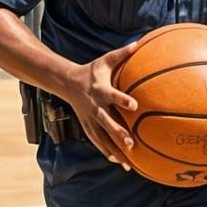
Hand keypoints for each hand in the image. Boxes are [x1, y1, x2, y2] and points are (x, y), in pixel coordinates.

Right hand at [65, 39, 141, 169]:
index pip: (112, 96)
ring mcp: (89, 118)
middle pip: (106, 122)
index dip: (122, 100)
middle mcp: (94, 107)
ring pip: (102, 137)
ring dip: (114, 149)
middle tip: (131, 143)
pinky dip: (106, 151)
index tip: (135, 106)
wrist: (67, 83)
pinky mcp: (87, 126)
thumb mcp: (105, 60)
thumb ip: (122, 53)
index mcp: (100, 90)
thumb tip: (139, 42)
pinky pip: (98, 141)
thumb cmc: (91, 71)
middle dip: (118, 133)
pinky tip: (117, 162)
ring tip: (127, 164)